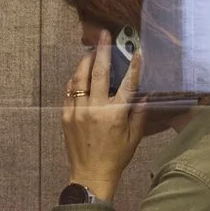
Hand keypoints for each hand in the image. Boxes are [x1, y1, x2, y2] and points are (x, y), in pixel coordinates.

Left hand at [63, 34, 146, 201]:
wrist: (91, 175)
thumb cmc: (116, 157)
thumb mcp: (134, 137)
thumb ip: (139, 113)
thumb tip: (143, 94)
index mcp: (115, 115)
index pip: (127, 84)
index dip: (133, 66)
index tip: (137, 51)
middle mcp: (95, 109)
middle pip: (98, 72)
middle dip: (102, 50)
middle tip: (104, 35)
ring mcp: (78, 111)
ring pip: (80, 78)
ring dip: (85, 61)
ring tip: (91, 50)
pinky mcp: (66, 116)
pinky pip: (69, 91)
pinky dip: (75, 79)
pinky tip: (80, 73)